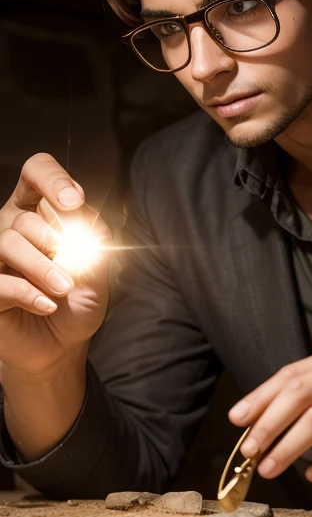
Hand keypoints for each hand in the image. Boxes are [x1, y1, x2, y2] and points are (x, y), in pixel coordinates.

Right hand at [0, 153, 110, 377]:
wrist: (64, 343)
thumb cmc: (79, 297)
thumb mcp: (97, 264)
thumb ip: (91, 235)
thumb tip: (74, 211)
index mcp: (39, 210)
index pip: (36, 172)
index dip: (52, 178)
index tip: (74, 200)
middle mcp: (11, 226)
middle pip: (24, 218)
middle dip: (55, 241)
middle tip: (73, 269)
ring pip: (7, 242)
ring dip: (41, 267)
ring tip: (64, 288)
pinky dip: (26, 291)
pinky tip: (47, 304)